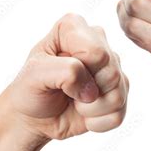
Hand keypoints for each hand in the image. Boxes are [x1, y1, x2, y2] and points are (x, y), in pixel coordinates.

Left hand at [5, 13, 127, 139]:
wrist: (33, 117)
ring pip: (118, 96)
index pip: (96, 52)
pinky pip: (119, 114)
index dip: (78, 71)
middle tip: (65, 92)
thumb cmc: (30, 89)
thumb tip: (92, 91)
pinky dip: (97, 122)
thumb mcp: (34, 74)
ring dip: (90, 110)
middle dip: (85, 93)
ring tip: (74, 102)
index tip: (56, 75)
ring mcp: (113, 66)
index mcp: (74, 27)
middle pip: (112, 74)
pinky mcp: (120, 91)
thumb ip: (65, 71)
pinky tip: (84, 113)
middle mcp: (98, 41)